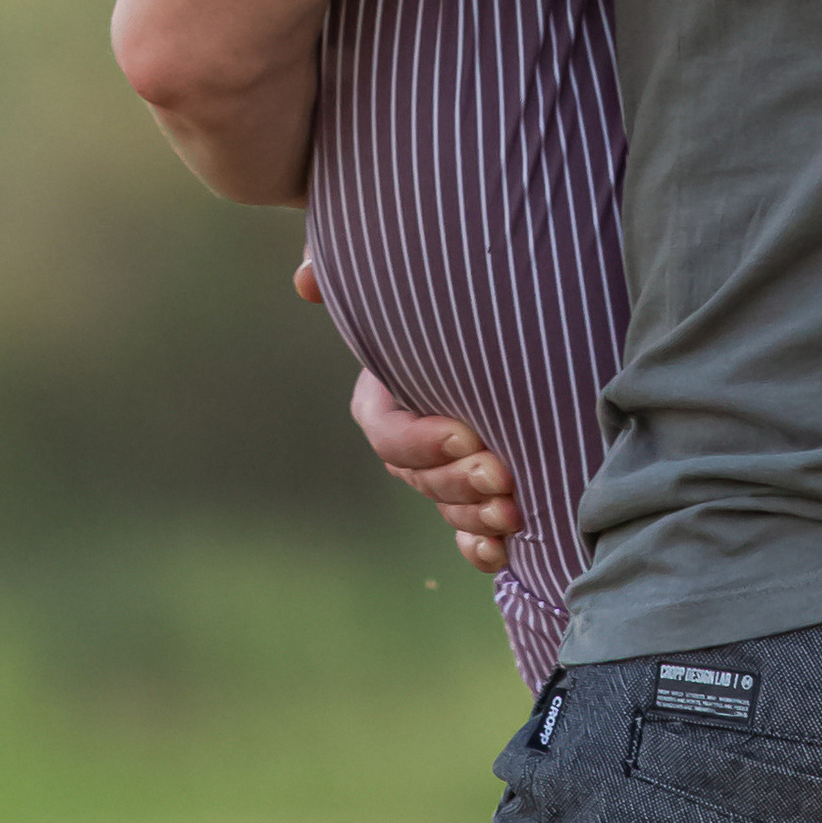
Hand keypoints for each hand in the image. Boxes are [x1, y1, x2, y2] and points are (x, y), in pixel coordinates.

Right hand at [311, 280, 517, 574]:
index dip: (421, 441)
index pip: (388, 432)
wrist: (517, 312)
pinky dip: (480, 547)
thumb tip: (304, 280)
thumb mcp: (403, 275)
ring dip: (475, 515)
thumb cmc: (447, 289)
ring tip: (515, 509)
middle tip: (503, 474)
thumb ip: (349, 272)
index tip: (467, 434)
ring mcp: (443, 470)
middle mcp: (411, 439)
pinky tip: (500, 550)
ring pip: (447, 506)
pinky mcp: (477, 492)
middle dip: (459, 483)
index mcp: (385, 396)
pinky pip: (467, 533)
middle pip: (421, 476)